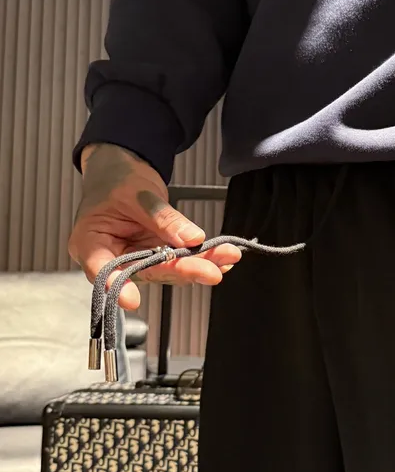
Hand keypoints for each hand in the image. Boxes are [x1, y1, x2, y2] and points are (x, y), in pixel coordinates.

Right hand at [68, 144, 240, 310]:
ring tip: (226, 257)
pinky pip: (179, 261)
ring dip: (200, 265)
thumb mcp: (137, 193)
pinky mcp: (156, 256)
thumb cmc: (115, 180)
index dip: (116, 287)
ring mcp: (137, 259)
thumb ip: (162, 217)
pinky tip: (222, 259)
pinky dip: (201, 258)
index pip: (101, 270)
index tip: (131, 300)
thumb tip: (191, 238)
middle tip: (210, 272)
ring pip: (169, 270)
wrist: (122, 171)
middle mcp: (113, 258)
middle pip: (147, 273)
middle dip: (182, 272)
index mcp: (90, 242)